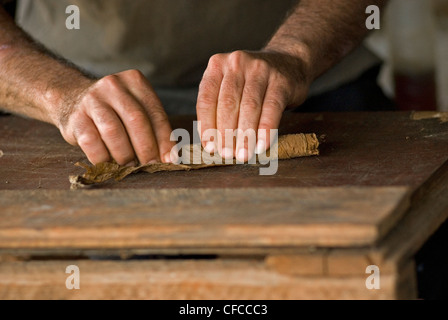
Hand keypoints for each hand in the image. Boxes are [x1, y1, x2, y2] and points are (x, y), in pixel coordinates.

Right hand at [55, 70, 174, 165]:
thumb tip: (169, 158)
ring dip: (125, 155)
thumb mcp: (135, 109)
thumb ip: (152, 128)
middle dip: (146, 148)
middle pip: (136, 120)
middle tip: (150, 167)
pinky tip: (109, 164)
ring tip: (130, 167)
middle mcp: (113, 86)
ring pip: (114, 132)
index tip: (169, 160)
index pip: (156, 114)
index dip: (165, 140)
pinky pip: (92, 142)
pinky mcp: (75, 117)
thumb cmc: (114, 111)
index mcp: (135, 82)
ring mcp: (92, 100)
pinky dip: (103, 158)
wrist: (71, 99)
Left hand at [196, 50, 309, 161]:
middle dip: (226, 134)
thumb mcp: (231, 87)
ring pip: (249, 107)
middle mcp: (237, 63)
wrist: (289, 62)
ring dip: (245, 135)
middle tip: (227, 155)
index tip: (209, 147)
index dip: (207, 126)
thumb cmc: (253, 84)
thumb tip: (212, 144)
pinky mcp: (281, 81)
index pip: (207, 100)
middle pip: (228, 104)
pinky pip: (272, 108)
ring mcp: (260, 69)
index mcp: (217, 66)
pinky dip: (265, 129)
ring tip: (243, 154)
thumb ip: (220, 108)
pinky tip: (261, 145)